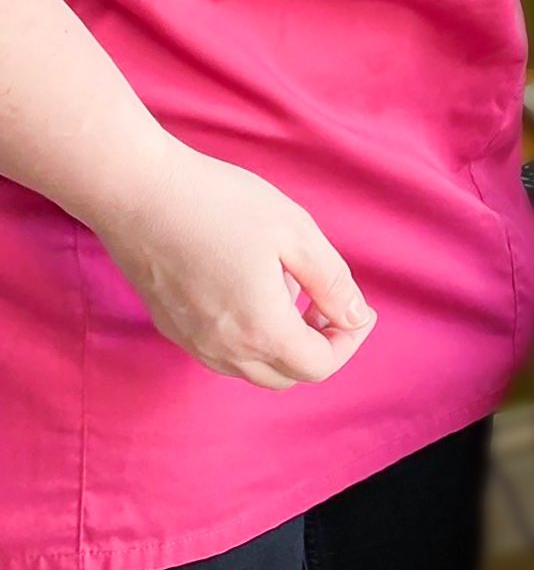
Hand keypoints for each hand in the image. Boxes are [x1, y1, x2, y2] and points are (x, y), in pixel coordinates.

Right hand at [91, 139, 374, 390]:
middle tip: (327, 300)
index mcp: (260, 329)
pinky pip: (222, 353)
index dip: (348, 341)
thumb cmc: (222, 204)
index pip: (318, 367)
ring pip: (253, 368)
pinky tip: (250, 284)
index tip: (357, 308)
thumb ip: (332, 282)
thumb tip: (357, 317)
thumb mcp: (296, 232)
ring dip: (283, 342)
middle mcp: (223, 350)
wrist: (140, 194)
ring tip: (287, 283)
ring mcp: (192, 343)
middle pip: (287, 375)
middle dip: (318, 346)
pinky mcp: (172, 329)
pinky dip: (250, 336)